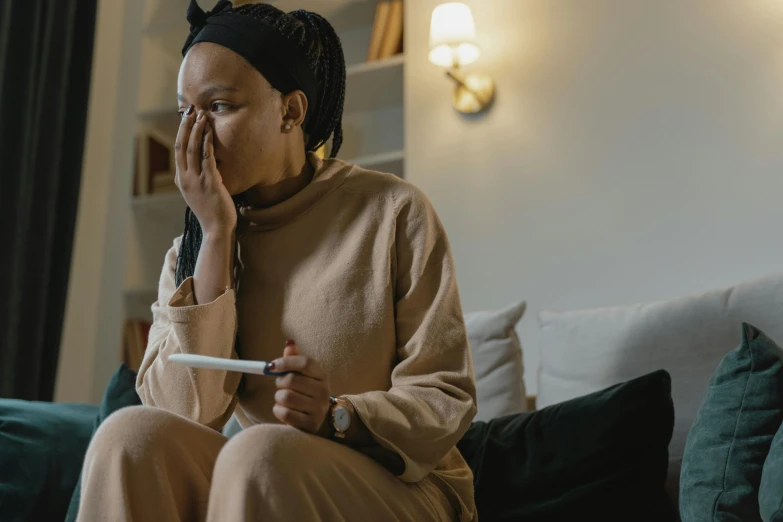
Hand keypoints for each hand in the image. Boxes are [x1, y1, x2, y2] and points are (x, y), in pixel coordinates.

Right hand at [175, 106, 236, 235]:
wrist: (216, 229)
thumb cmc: (211, 211)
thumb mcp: (198, 193)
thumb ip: (195, 178)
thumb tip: (198, 166)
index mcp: (182, 180)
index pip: (178, 150)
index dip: (181, 132)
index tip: (186, 118)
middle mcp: (186, 178)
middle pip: (182, 146)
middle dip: (186, 126)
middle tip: (192, 110)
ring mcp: (196, 180)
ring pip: (193, 149)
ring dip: (197, 130)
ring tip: (202, 116)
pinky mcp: (210, 183)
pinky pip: (207, 158)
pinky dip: (207, 143)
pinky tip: (210, 132)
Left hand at [269, 341, 332, 435]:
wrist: (316, 419)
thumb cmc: (305, 392)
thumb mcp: (303, 375)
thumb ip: (295, 358)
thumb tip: (289, 342)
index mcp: (322, 375)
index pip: (305, 362)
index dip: (286, 362)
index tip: (271, 366)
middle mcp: (323, 391)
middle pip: (291, 380)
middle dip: (279, 382)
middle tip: (281, 385)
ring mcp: (318, 409)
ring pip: (285, 397)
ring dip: (278, 398)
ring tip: (284, 399)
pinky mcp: (310, 424)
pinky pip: (285, 413)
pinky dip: (279, 411)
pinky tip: (285, 410)